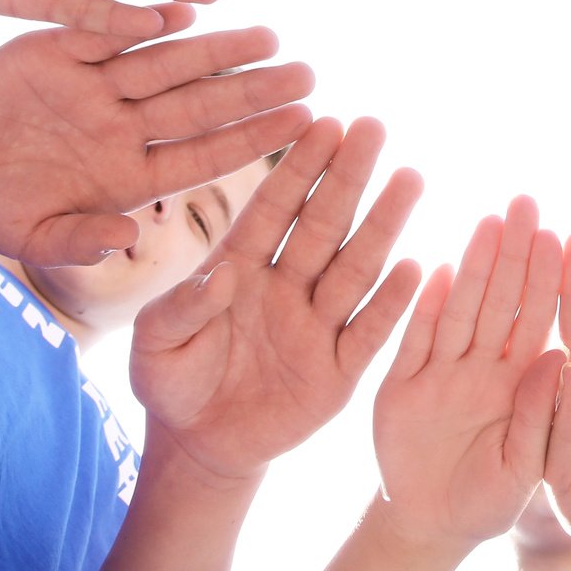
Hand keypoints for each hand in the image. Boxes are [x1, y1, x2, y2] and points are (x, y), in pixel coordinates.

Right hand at [0, 13, 313, 264]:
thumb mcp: (28, 235)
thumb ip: (76, 241)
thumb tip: (126, 239)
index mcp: (129, 175)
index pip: (203, 155)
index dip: (252, 139)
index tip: (301, 124)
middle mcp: (125, 127)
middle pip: (201, 106)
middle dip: (253, 91)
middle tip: (308, 73)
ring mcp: (98, 86)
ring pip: (169, 65)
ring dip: (217, 50)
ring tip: (269, 37)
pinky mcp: (64, 49)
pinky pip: (110, 33)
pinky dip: (143, 23)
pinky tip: (185, 12)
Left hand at [131, 116, 423, 484]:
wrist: (197, 448)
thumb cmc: (171, 382)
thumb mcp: (154, 345)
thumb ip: (180, 310)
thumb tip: (221, 276)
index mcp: (239, 267)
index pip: (274, 209)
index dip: (298, 168)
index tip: (322, 122)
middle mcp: (285, 286)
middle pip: (323, 225)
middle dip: (347, 176)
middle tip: (373, 126)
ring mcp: (315, 326)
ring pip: (354, 267)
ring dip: (382, 224)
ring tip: (409, 177)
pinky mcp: (337, 372)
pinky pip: (368, 333)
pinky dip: (391, 303)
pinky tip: (416, 267)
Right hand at [373, 197, 564, 547]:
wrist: (431, 528)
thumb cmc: (490, 500)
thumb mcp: (526, 468)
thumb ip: (543, 418)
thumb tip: (562, 358)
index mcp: (520, 384)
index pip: (539, 322)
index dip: (550, 281)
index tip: (564, 236)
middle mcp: (482, 368)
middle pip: (501, 302)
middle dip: (513, 253)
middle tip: (526, 203)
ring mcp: (440, 373)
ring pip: (460, 311)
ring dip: (472, 267)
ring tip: (487, 223)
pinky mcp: (400, 388)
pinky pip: (414, 343)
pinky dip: (422, 311)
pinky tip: (433, 271)